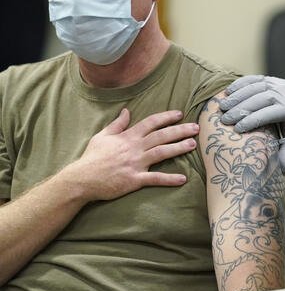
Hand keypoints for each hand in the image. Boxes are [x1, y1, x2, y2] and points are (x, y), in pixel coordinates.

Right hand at [64, 109, 198, 201]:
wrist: (82, 179)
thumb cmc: (92, 158)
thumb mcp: (102, 136)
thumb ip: (117, 124)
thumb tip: (127, 110)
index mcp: (127, 137)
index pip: (150, 123)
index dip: (166, 117)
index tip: (179, 114)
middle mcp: (134, 148)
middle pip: (161, 135)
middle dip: (180, 130)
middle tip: (196, 127)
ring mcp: (135, 163)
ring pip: (161, 152)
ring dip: (179, 148)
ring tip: (193, 144)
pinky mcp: (134, 180)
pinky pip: (155, 178)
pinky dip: (169, 179)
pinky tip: (183, 179)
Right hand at [219, 75, 284, 132]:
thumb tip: (281, 168)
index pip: (267, 114)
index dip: (251, 121)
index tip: (236, 129)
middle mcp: (282, 94)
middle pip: (257, 100)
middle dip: (239, 110)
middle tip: (223, 120)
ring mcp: (276, 84)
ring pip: (253, 88)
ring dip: (236, 96)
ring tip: (221, 106)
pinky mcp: (270, 79)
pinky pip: (253, 79)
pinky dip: (240, 84)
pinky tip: (227, 91)